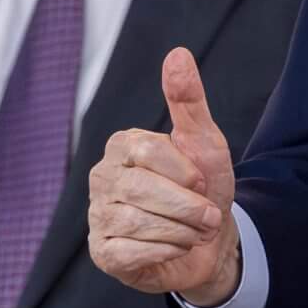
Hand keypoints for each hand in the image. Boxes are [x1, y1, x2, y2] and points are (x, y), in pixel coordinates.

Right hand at [87, 48, 241, 307]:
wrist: (210, 240)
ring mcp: (97, 215)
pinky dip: (166, 252)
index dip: (185, 172)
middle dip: (188, 207)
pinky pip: (132, 253)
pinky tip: (172, 248)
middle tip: (205, 214)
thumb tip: (177, 53)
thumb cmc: (204, 187)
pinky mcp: (102, 252)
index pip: (148, 151)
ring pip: (140, 224)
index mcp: (122, 145)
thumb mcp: (204, 141)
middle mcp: (101, 177)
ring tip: (191, 230)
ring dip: (182, 231)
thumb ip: (189, 99)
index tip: (199, 181)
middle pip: (144, 191)